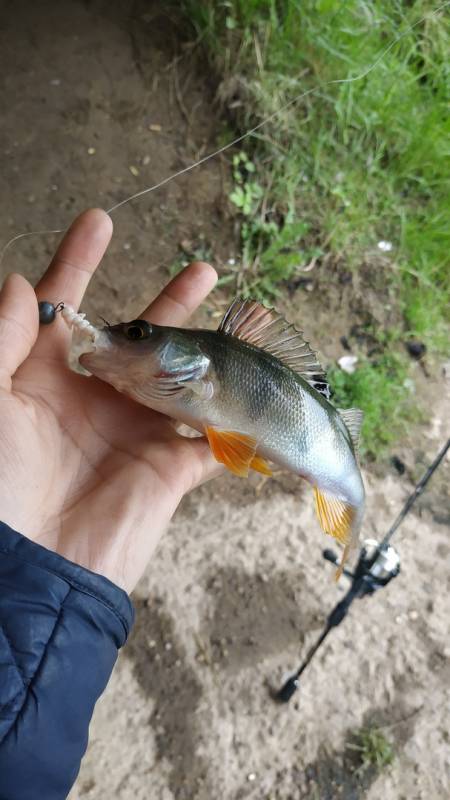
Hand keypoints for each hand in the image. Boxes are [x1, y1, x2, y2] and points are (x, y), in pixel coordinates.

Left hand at [0, 209, 218, 591]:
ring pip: (185, 380)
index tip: (100, 220)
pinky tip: (263, 389)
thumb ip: (1, 341)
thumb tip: (16, 281)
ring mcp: (137, 432)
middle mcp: (96, 399)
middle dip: (170, 303)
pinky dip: (240, 419)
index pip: (65, 308)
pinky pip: (213, 438)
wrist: (32, 569)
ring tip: (246, 319)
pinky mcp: (171, 468)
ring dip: (213, 350)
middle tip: (202, 270)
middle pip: (141, 339)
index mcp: (47, 379)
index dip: (79, 261)